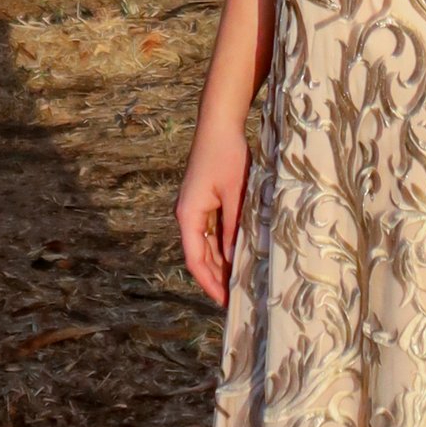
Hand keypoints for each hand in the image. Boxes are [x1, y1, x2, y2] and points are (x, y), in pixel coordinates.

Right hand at [175, 111, 250, 307]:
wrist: (218, 125)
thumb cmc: (227, 155)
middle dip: (215, 278)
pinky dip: (221, 247)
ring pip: (204, 246)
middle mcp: (187, 215)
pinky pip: (210, 232)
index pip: (195, 260)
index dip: (210, 283)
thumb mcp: (236, 193)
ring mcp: (194, 208)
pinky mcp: (204, 201)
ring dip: (219, 264)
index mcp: (188, 215)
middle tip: (236, 299)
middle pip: (198, 256)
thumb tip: (234, 258)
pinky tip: (237, 256)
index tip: (225, 301)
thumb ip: (234, 226)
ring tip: (238, 283)